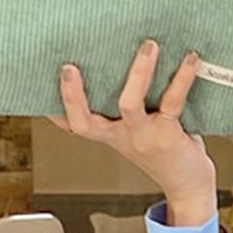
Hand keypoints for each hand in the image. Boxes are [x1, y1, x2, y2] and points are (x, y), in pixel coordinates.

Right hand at [46, 40, 216, 209]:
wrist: (188, 186)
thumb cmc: (166, 155)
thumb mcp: (139, 132)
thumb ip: (131, 108)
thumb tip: (135, 61)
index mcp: (112, 134)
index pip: (75, 125)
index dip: (58, 108)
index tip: (43, 87)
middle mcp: (123, 136)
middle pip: (85, 122)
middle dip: (72, 96)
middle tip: (67, 67)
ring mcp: (144, 137)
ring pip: (129, 103)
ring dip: (139, 72)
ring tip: (148, 46)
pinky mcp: (168, 135)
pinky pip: (172, 102)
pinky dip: (182, 78)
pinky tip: (189, 59)